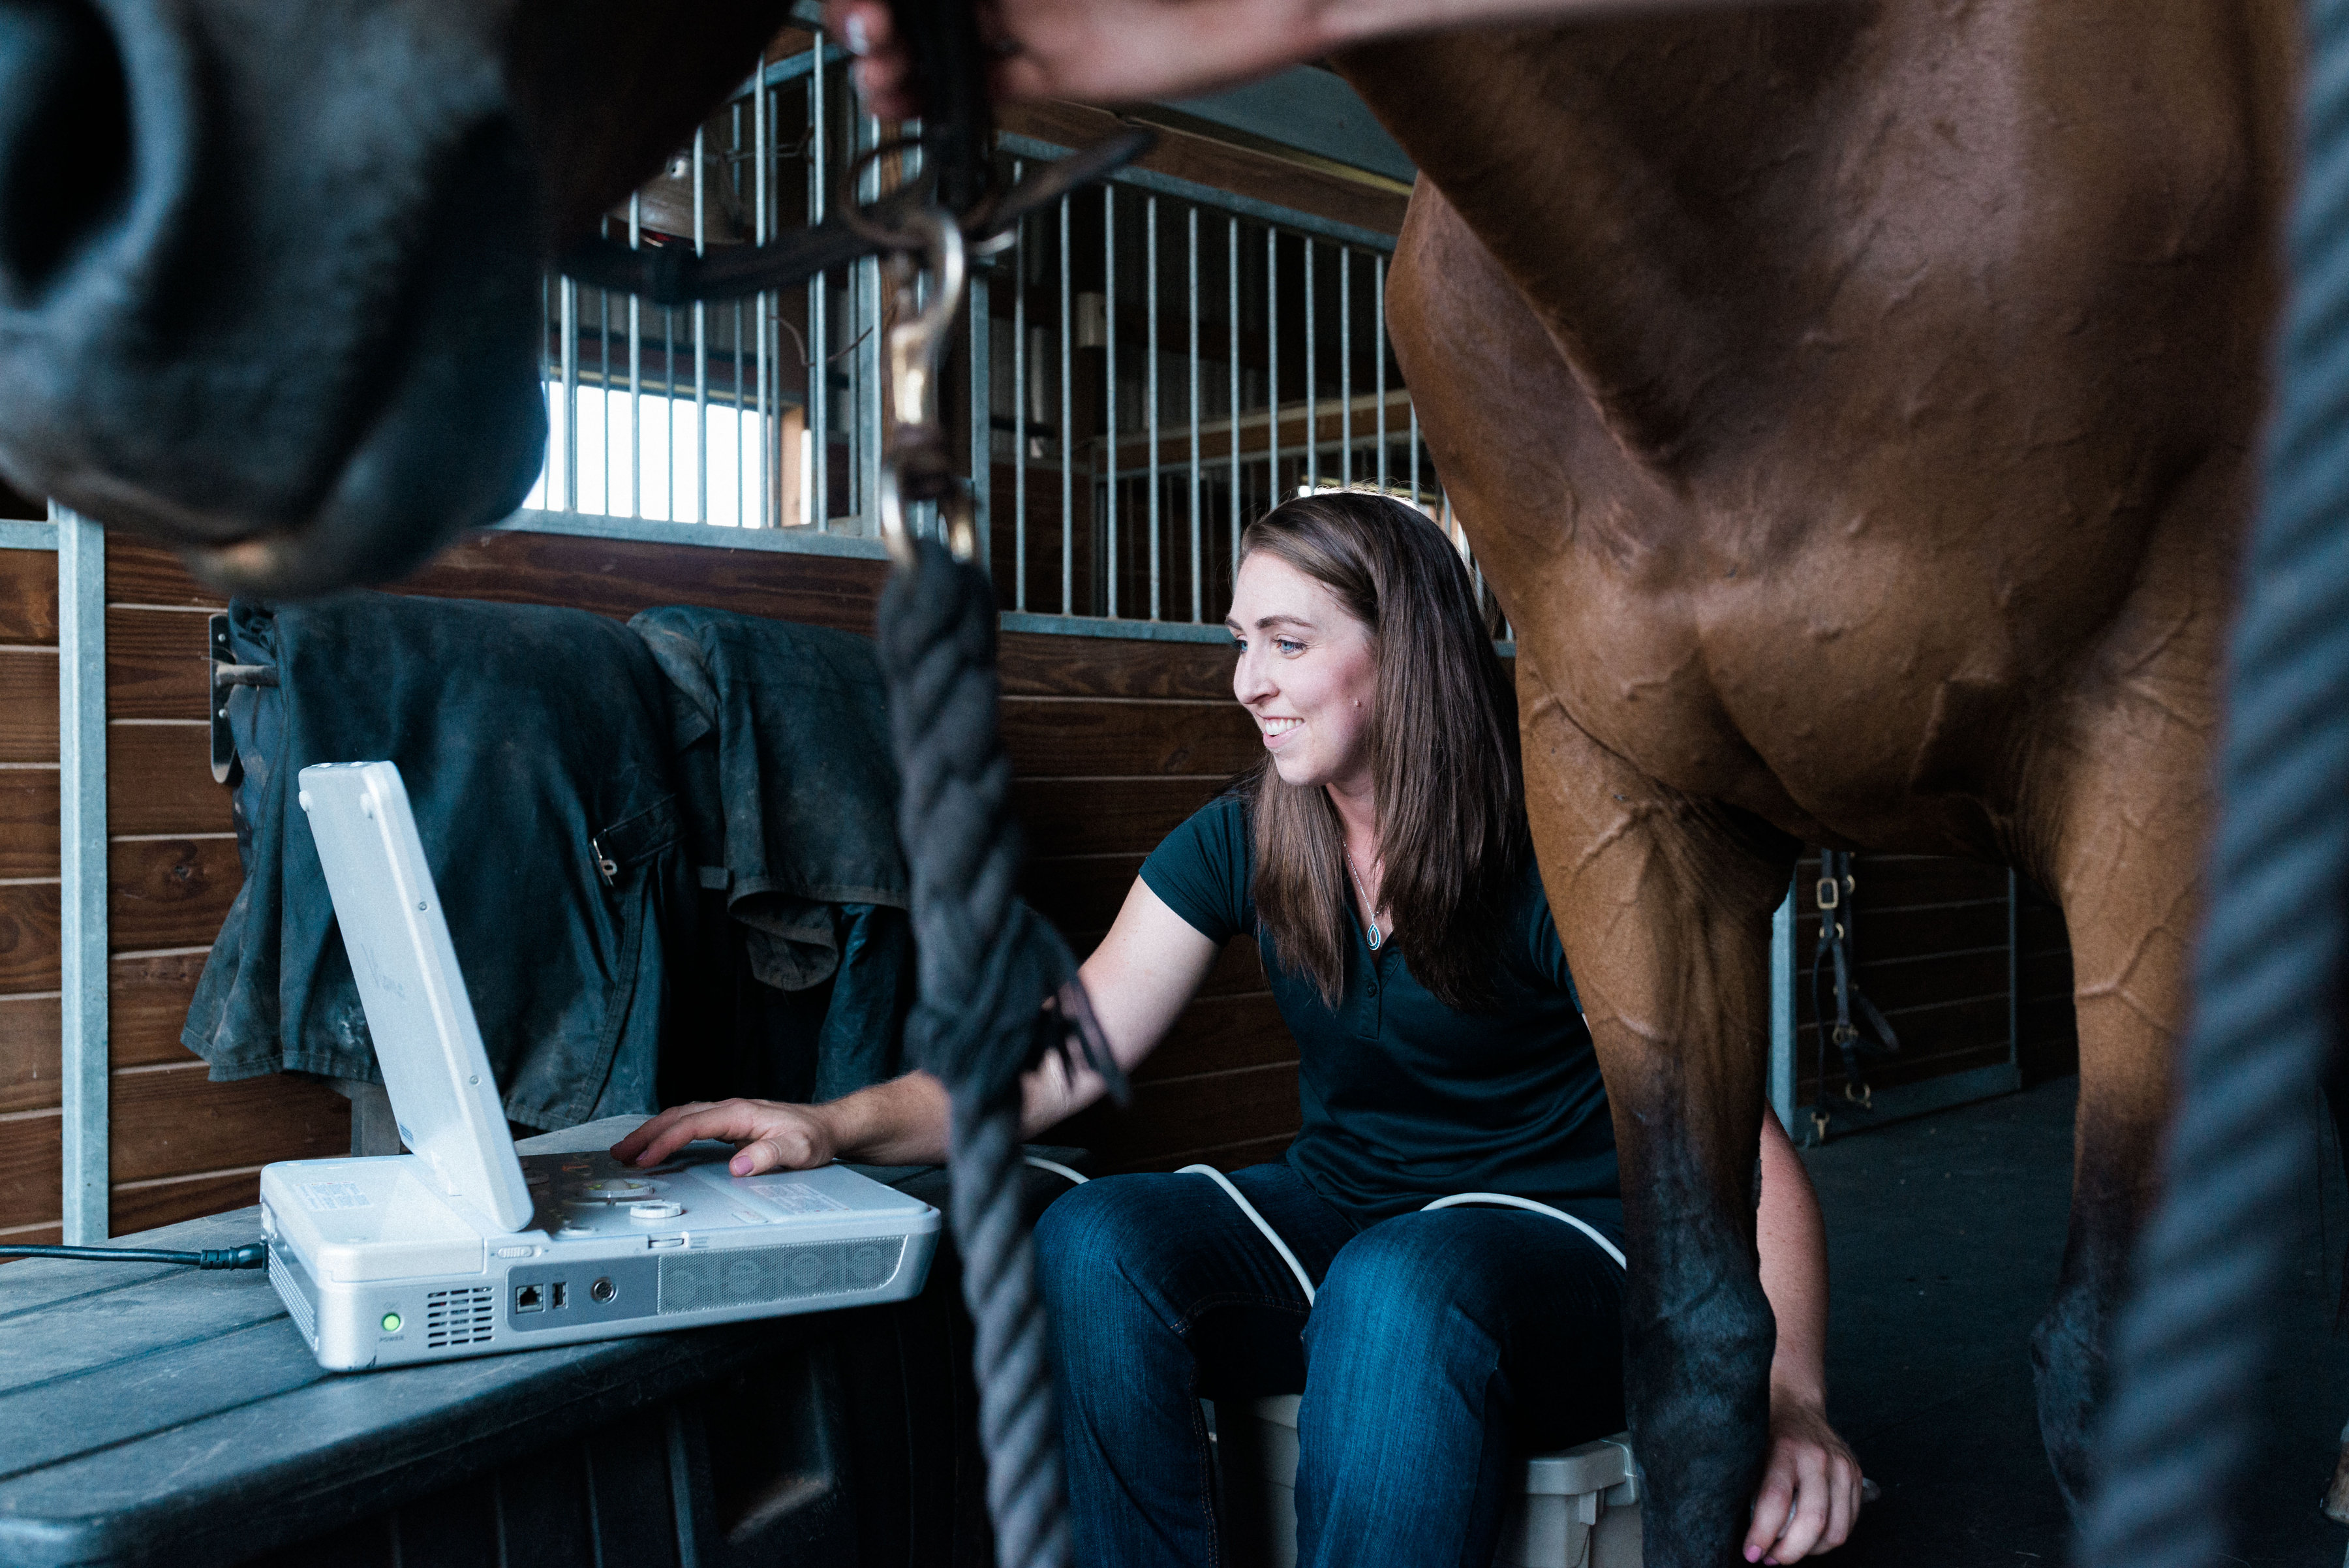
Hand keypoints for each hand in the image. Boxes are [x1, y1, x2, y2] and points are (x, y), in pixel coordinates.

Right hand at [610, 1098, 838, 1175]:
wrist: (829, 1127)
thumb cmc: (815, 1138)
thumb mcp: (800, 1150)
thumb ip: (770, 1155)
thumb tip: (739, 1166)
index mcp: (740, 1114)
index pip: (692, 1125)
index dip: (666, 1141)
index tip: (646, 1159)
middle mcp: (731, 1110)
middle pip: (677, 1116)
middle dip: (646, 1133)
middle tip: (619, 1153)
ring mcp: (729, 1116)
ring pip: (681, 1117)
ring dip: (652, 1132)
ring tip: (628, 1150)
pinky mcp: (729, 1124)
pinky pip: (690, 1124)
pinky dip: (668, 1133)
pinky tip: (658, 1145)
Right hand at [821, 0, 1330, 118]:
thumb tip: (970, 6)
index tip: (870, 8)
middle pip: (918, 4)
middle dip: (873, 20)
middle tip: (871, 37)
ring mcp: (1036, 21)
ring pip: (938, 46)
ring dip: (894, 66)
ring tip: (881, 77)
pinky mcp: (1060, 70)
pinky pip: (984, 87)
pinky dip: (937, 104)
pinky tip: (906, 106)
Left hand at [1742, 1394, 1863, 1562]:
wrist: (1796, 1404)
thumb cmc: (1766, 1432)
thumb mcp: (1750, 1452)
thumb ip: (1752, 1489)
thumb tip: (1745, 1533)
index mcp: (1785, 1449)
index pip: (1776, 1501)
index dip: (1763, 1534)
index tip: (1752, 1553)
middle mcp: (1818, 1458)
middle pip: (1813, 1521)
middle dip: (1789, 1552)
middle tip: (1770, 1559)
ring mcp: (1842, 1466)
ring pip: (1836, 1529)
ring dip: (1811, 1551)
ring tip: (1790, 1551)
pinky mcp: (1856, 1475)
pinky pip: (1850, 1522)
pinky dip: (1830, 1539)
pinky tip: (1810, 1539)